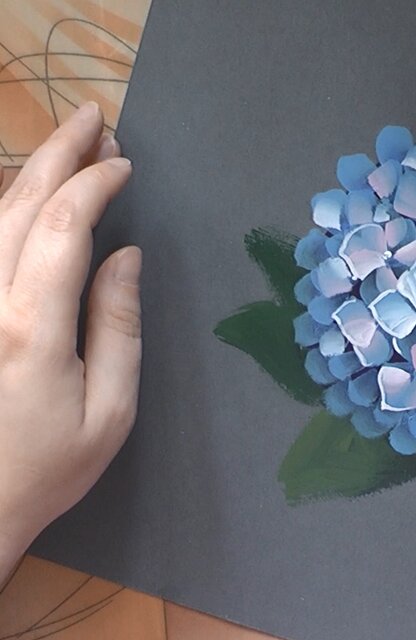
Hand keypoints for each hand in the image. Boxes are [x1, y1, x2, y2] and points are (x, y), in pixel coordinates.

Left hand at [0, 102, 140, 561]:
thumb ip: (118, 328)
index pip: (63, 228)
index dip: (95, 184)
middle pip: (19, 206)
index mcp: (30, 329)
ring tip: (68, 148)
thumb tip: (126, 257)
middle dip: (59, 154)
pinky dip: (6, 211)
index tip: (125, 165)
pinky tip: (27, 198)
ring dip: (31, 174)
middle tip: (93, 119)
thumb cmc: (48, 467)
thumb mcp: (109, 412)